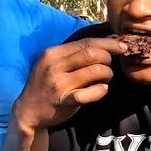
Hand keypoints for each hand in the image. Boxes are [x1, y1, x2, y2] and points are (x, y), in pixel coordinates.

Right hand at [11, 37, 125, 133]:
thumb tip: (107, 38)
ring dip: (107, 74)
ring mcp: (59, 84)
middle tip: (109, 66)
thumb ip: (74, 52)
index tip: (122, 46)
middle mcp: (55, 66)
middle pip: (92, 54)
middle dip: (108, 58)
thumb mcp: (53, 63)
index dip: (108, 43)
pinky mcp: (65, 101)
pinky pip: (91, 93)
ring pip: (95, 71)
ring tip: (104, 79)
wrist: (28, 111)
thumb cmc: (46, 84)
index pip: (86, 42)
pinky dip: (101, 90)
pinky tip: (100, 90)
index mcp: (53, 53)